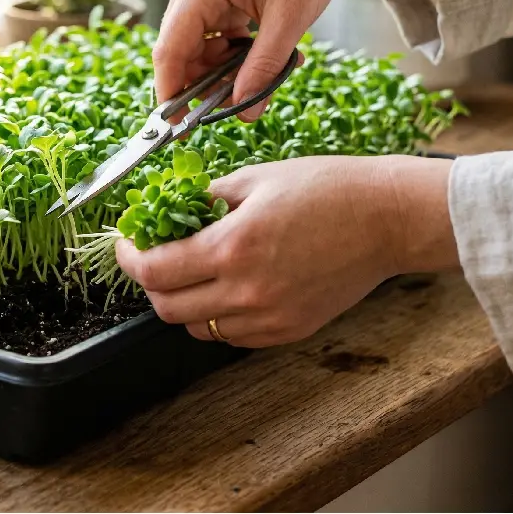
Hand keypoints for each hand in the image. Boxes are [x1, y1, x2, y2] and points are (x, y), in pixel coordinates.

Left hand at [114, 155, 458, 346]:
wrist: (387, 218)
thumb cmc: (327, 188)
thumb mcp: (255, 179)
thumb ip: (204, 200)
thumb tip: (167, 211)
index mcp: (232, 247)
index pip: (153, 270)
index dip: (128, 258)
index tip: (126, 242)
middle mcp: (246, 290)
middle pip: (166, 307)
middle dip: (150, 282)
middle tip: (154, 256)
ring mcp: (268, 317)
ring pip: (197, 326)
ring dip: (183, 301)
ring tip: (192, 271)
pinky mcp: (287, 331)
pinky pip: (231, 334)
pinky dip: (217, 315)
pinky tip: (227, 286)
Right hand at [153, 0, 435, 121]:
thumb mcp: (290, 21)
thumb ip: (264, 69)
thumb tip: (244, 112)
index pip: (170, 50)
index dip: (170, 93)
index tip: (177, 128)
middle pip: (181, 50)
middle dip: (206, 83)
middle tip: (241, 104)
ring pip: (197, 45)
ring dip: (223, 68)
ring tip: (265, 71)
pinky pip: (210, 33)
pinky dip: (230, 52)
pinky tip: (260, 52)